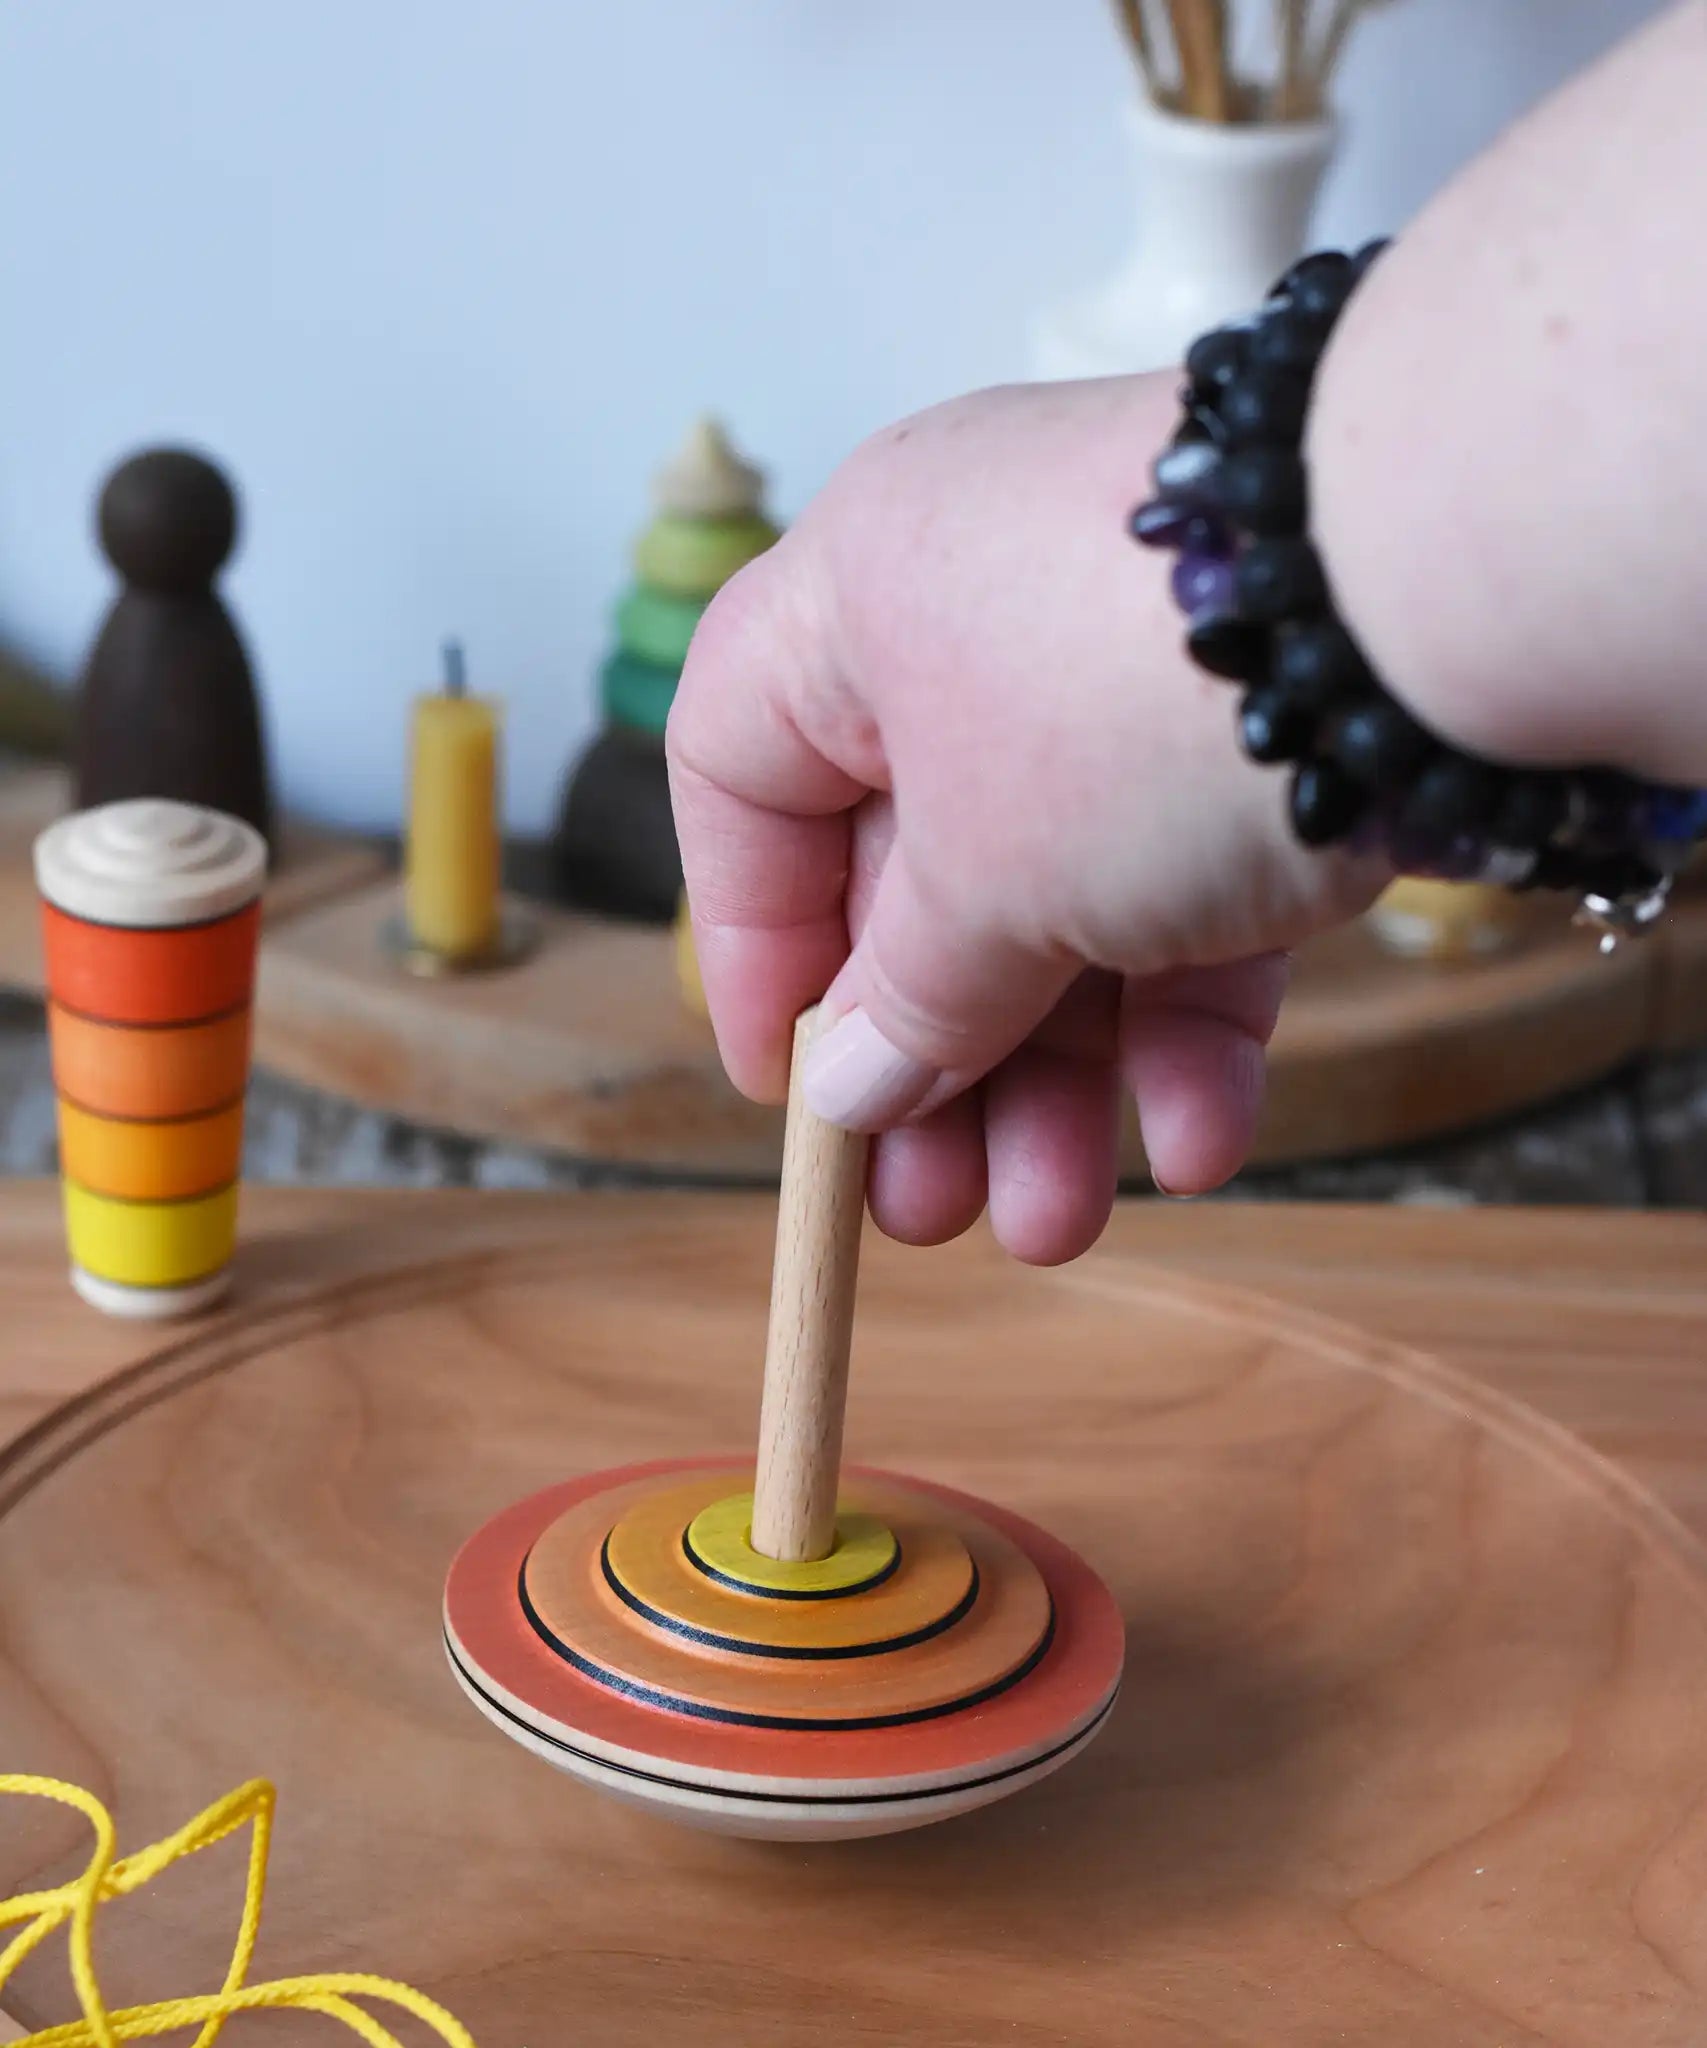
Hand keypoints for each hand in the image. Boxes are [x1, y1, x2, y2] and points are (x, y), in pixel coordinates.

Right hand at [668, 375, 1384, 1262]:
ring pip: (1060, 906)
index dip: (751, 946)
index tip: (790, 1087)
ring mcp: (1130, 677)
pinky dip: (1187, 1023)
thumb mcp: (989, 881)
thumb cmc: (1141, 695)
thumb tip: (852, 1089)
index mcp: (855, 602)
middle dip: (932, 1065)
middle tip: (928, 1208)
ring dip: (1055, 1082)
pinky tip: (1196, 1146)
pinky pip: (1192, 892)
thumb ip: (911, 998)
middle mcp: (981, 621)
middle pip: (917, 876)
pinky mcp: (1264, 738)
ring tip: (1051, 1226)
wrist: (1447, 587)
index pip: (743, 774)